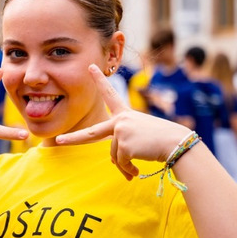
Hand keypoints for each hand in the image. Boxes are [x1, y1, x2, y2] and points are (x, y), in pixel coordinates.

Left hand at [56, 65, 193, 178]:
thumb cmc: (162, 140)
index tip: (90, 66)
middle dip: (73, 139)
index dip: (99, 80)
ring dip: (124, 166)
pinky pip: (121, 163)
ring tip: (136, 167)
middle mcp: (121, 120)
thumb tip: (113, 161)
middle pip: (91, 133)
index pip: (110, 94)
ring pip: (113, 155)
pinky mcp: (123, 144)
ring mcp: (121, 131)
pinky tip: (137, 170)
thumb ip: (123, 143)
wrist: (178, 144)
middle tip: (58, 141)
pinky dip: (128, 170)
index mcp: (126, 114)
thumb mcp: (140, 136)